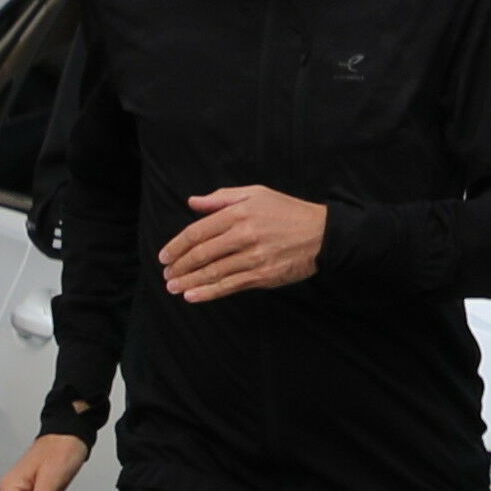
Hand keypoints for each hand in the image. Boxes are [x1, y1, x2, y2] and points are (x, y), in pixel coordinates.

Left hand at [157, 185, 328, 300]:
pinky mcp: (264, 274)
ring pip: (213, 272)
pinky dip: (208, 292)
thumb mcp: (257, 194)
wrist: (325, 235)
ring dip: (188, 282)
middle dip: (179, 266)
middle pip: (201, 254)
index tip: (164, 256)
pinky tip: (193, 296)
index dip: (175, 246)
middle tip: (167, 274)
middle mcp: (245, 235)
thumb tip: (192, 202)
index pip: (197, 232)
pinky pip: (230, 285)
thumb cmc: (289, 212)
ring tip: (173, 288)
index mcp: (239, 213)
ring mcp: (254, 257)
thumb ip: (222, 197)